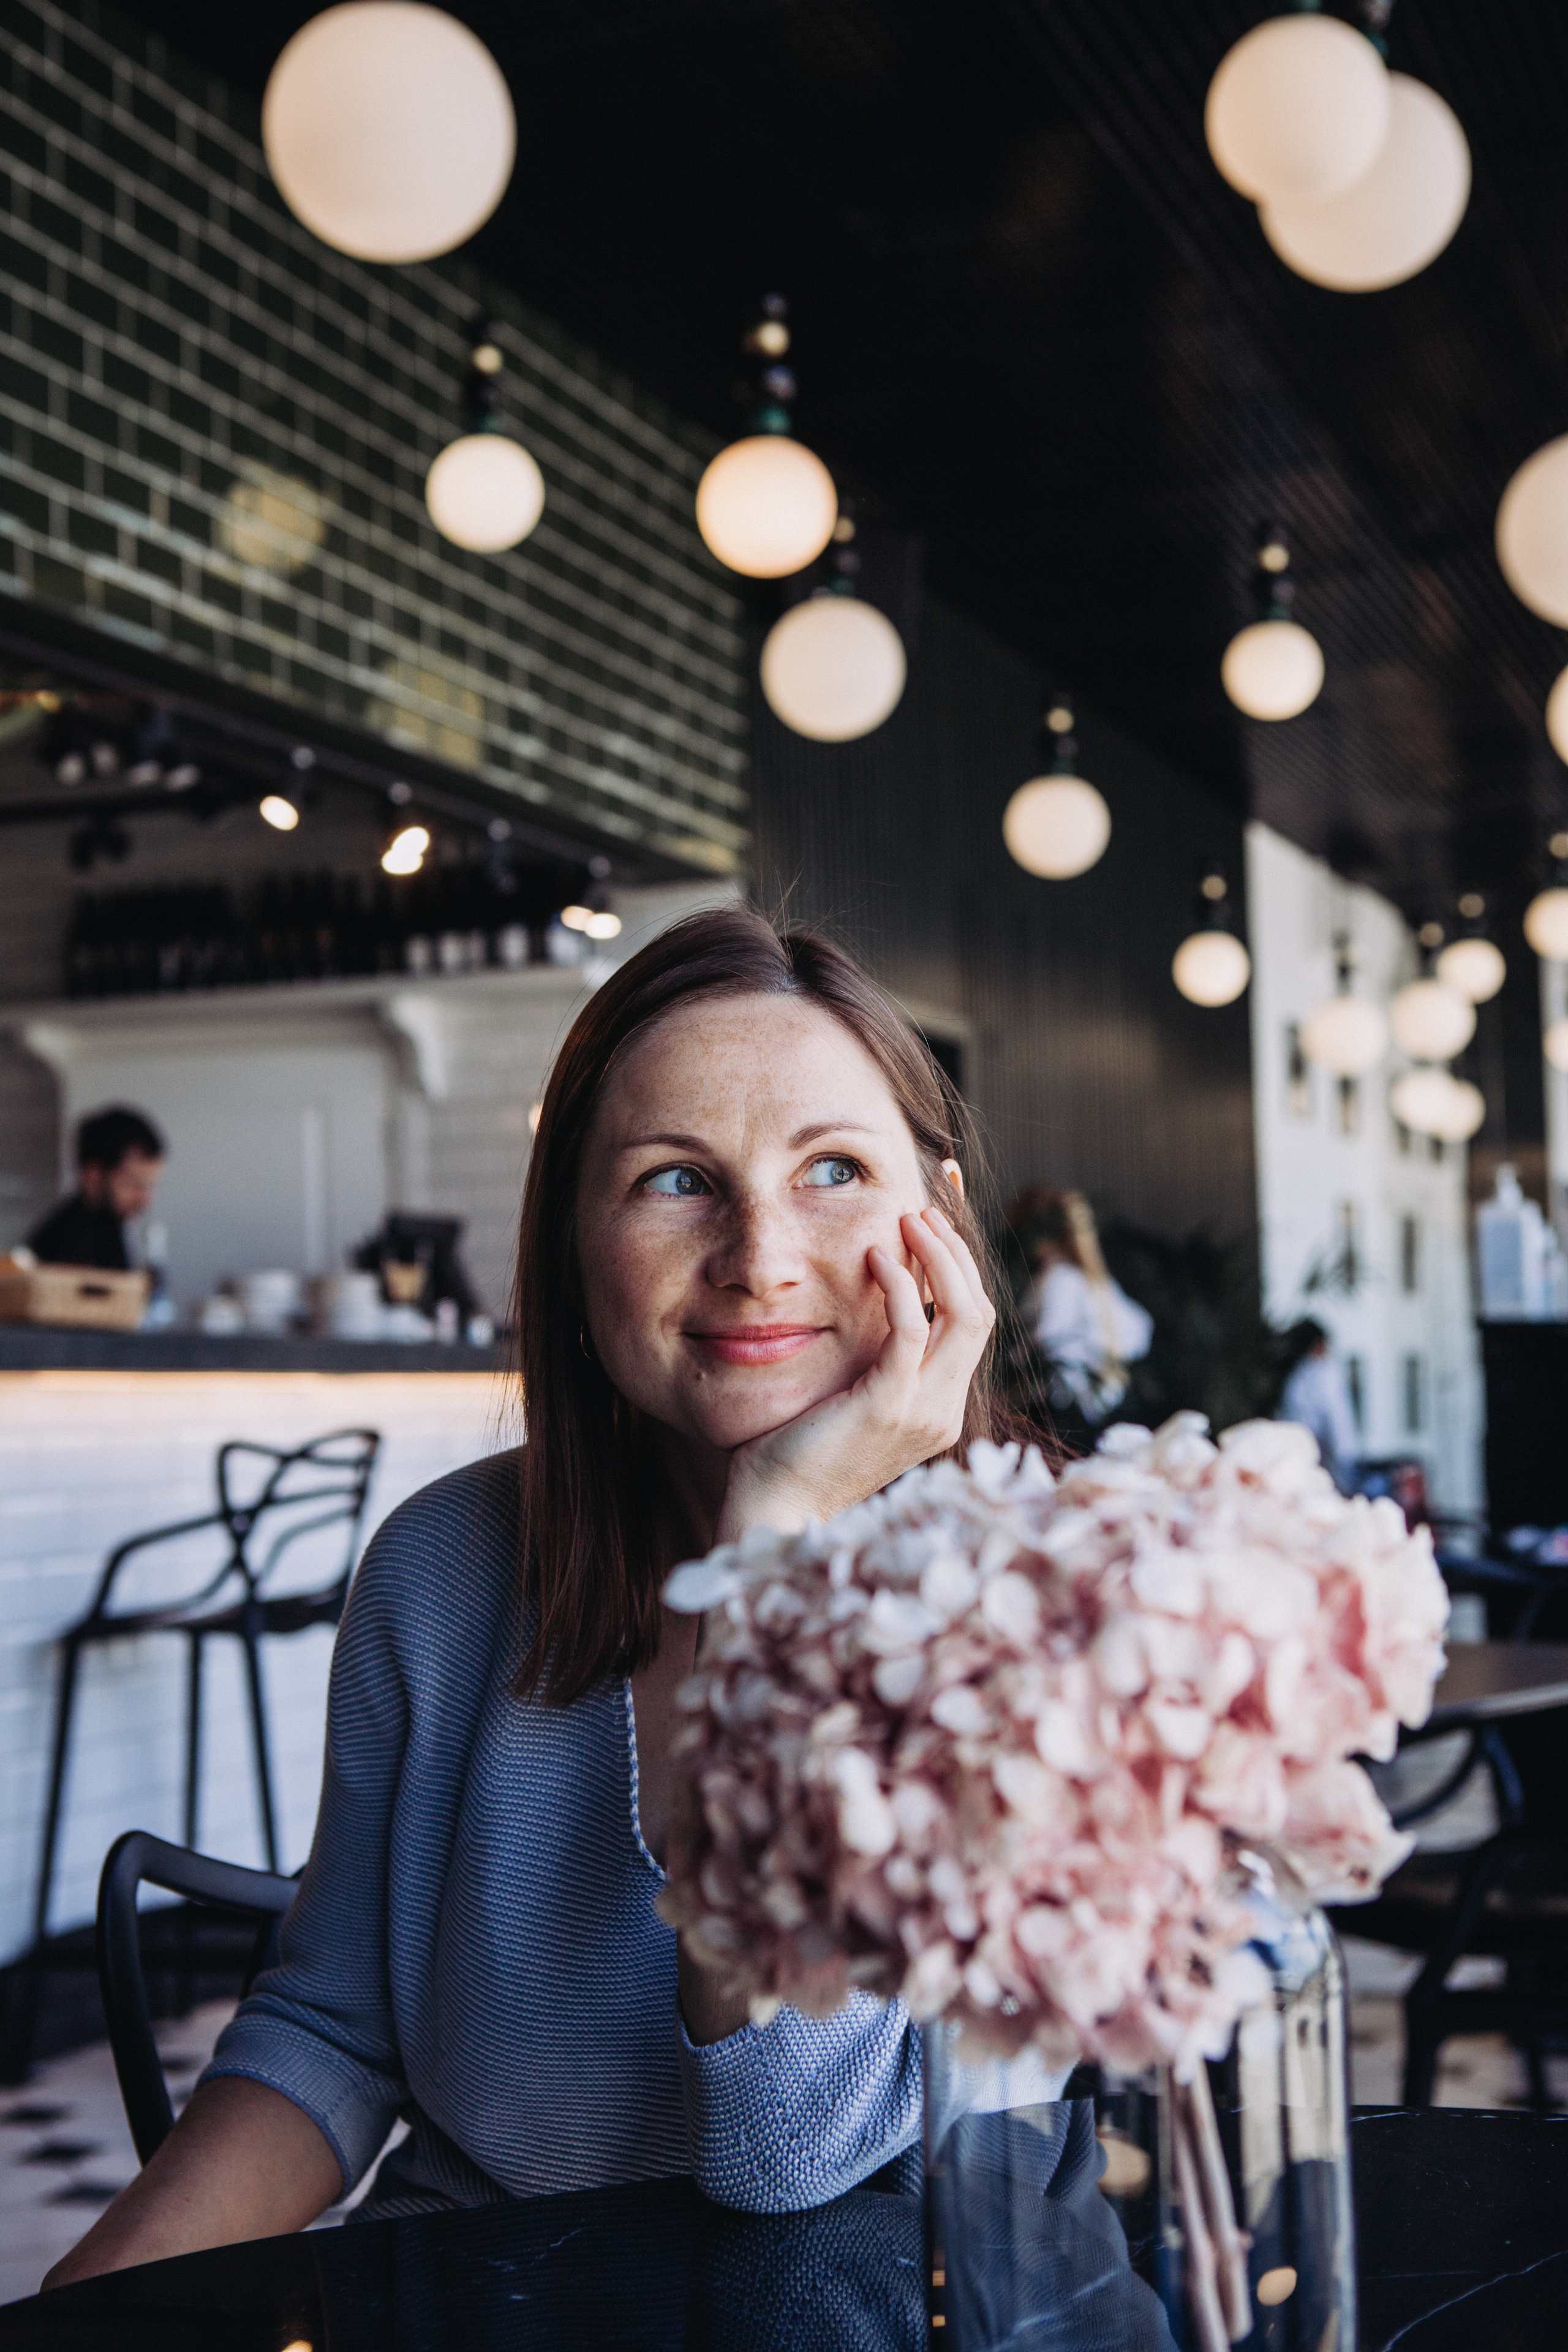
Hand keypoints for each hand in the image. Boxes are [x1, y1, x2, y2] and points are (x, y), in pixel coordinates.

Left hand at [714, 1204, 994, 1542]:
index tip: (941, 1208)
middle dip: (957, 1250)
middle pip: (980, 1310)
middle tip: (924, 1205)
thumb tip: (873, 1293)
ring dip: (939, 1257)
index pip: (974, 1321)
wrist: (773, 1511)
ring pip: (964, 1314)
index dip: (964, 1262)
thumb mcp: (847, 1393)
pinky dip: (901, 1286)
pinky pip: (913, 1331)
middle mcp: (944, 1410)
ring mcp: (924, 1412)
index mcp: (939, 1406)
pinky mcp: (889, 1407)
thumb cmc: (794, 1450)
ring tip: (907, 1217)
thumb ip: (872, 1354)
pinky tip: (876, 1256)